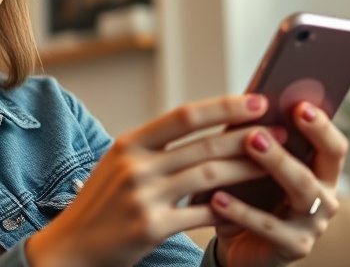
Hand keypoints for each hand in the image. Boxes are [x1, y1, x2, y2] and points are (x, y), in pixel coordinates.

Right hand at [25, 93, 283, 266]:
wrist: (70, 247)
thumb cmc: (100, 204)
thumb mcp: (119, 164)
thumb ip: (155, 147)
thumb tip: (203, 129)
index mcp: (129, 143)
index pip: (184, 115)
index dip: (224, 107)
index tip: (256, 101)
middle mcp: (135, 165)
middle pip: (203, 144)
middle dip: (247, 137)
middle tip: (279, 133)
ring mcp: (142, 196)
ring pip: (209, 176)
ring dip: (246, 169)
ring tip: (273, 165)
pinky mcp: (151, 227)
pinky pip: (201, 215)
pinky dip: (228, 210)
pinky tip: (246, 207)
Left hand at [211, 102, 347, 266]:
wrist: (242, 244)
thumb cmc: (253, 195)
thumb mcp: (257, 166)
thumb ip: (260, 139)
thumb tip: (248, 103)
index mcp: (323, 173)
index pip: (334, 147)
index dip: (321, 126)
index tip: (300, 105)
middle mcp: (325, 198)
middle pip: (313, 170)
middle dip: (285, 149)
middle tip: (257, 133)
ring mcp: (313, 225)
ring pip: (299, 193)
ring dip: (273, 167)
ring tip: (247, 147)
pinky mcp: (294, 247)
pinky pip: (268, 227)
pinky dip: (241, 211)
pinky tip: (217, 198)